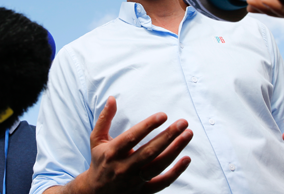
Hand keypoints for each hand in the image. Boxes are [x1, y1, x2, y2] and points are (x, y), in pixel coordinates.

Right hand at [73, 96, 192, 193]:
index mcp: (112, 152)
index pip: (132, 137)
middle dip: (168, 136)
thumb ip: (105, 119)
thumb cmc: (100, 161)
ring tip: (188, 134)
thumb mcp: (96, 139)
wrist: (96, 193)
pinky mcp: (143, 192)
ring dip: (175, 150)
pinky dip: (176, 172)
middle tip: (183, 123)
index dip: (148, 126)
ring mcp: (134, 181)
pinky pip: (162, 183)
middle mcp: (123, 167)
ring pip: (158, 166)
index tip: (163, 115)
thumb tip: (112, 98)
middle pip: (149, 151)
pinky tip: (187, 158)